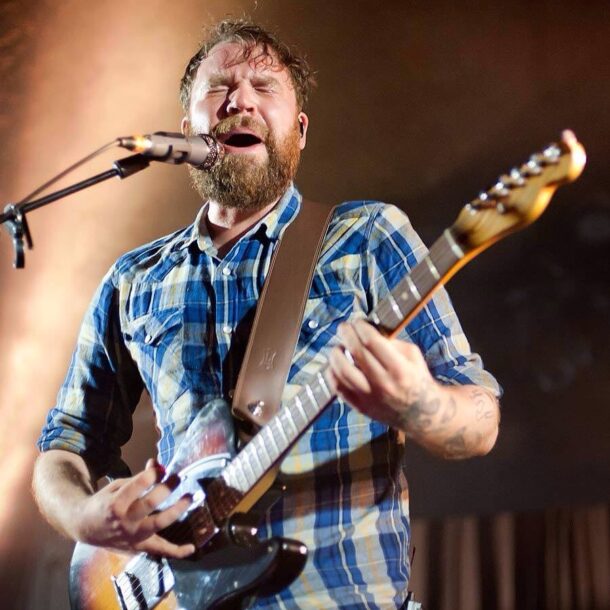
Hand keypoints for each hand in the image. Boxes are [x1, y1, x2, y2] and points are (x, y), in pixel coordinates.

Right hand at [76, 459, 194, 557]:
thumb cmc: (104, 502)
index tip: (161, 468)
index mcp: (115, 503)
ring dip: (177, 510)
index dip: (153, 474)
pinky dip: (177, 551)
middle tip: (178, 478)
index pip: (138, 485)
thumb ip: (139, 478)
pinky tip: (192, 547)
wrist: (85, 528)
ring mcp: (133, 536)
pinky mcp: (139, 547)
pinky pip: (159, 550)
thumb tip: (158, 464)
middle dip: (166, 488)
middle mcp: (124, 521)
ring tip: (190, 497)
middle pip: (150, 503)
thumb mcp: (117, 486)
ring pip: (158, 524)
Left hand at [327, 320, 441, 432]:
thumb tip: (367, 329)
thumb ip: (391, 342)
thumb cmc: (415, 379)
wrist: (421, 413)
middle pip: (356, 352)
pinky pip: (337, 387)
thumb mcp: (413, 356)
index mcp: (399, 370)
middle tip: (344, 327)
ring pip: (342, 370)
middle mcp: (383, 384)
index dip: (361, 327)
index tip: (357, 321)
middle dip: (346, 334)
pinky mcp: (360, 407)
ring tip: (339, 347)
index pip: (372, 342)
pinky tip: (336, 364)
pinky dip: (332, 372)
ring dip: (336, 353)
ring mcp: (369, 397)